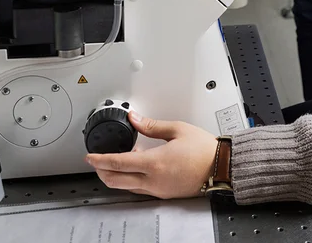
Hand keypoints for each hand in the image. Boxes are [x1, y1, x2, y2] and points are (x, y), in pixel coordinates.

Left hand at [85, 111, 217, 198]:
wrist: (221, 167)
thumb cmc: (205, 150)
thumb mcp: (177, 129)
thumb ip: (151, 125)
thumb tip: (135, 119)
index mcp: (155, 163)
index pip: (117, 163)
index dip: (100, 160)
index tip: (90, 156)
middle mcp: (154, 180)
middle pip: (116, 180)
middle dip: (102, 171)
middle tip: (97, 162)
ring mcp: (158, 189)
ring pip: (127, 187)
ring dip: (117, 176)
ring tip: (118, 161)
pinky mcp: (165, 194)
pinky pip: (140, 189)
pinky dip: (131, 179)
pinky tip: (137, 167)